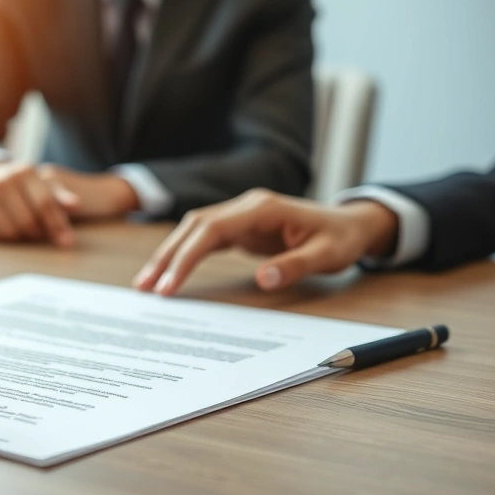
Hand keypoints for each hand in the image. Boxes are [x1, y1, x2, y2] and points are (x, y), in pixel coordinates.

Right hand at [0, 162, 138, 245]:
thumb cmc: (23, 187)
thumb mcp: (43, 185)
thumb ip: (60, 195)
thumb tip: (77, 205)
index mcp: (25, 172)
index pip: (45, 204)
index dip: (57, 225)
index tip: (67, 242)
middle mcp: (3, 181)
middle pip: (28, 221)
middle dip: (40, 234)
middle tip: (44, 237)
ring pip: (12, 231)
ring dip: (24, 238)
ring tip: (29, 233)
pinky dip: (7, 239)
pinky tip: (12, 231)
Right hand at [132, 189, 398, 294]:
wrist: (350, 225)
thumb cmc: (340, 239)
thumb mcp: (327, 256)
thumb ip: (294, 266)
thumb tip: (262, 279)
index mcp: (262, 208)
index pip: (211, 229)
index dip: (186, 256)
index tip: (169, 284)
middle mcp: (245, 206)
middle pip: (193, 226)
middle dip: (166, 256)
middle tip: (144, 287)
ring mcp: (240, 214)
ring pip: (193, 230)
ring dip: (169, 255)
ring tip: (146, 283)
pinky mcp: (239, 226)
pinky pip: (203, 238)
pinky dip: (183, 254)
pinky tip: (169, 273)